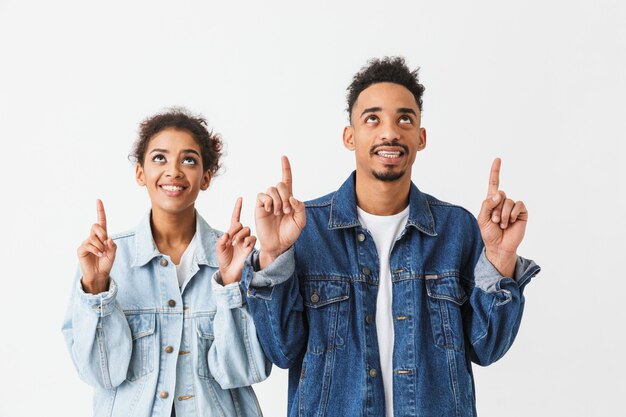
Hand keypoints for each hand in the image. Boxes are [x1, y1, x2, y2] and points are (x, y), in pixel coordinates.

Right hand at [77, 199, 116, 293]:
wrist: (99, 274)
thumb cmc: (106, 263)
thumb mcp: (113, 253)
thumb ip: (112, 245)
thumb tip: (108, 238)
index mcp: (102, 236)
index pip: (101, 221)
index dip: (100, 211)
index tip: (98, 200)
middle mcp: (93, 237)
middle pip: (95, 226)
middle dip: (102, 232)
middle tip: (105, 243)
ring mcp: (86, 243)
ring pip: (93, 237)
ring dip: (100, 246)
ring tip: (102, 254)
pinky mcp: (81, 249)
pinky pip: (88, 245)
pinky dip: (96, 250)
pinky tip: (99, 255)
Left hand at [216, 197, 256, 284]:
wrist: (229, 270)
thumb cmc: (223, 259)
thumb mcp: (218, 248)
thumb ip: (221, 240)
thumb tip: (227, 234)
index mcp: (231, 232)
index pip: (235, 217)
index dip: (238, 208)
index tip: (240, 198)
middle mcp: (239, 234)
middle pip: (241, 224)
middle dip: (235, 230)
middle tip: (230, 239)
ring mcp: (245, 240)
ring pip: (247, 230)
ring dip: (240, 235)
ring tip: (234, 244)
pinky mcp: (250, 246)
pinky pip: (252, 239)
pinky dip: (247, 241)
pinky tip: (243, 246)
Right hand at [255, 156, 305, 268]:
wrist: (279, 244)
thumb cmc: (290, 233)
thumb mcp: (300, 221)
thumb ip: (300, 208)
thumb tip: (292, 198)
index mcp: (289, 199)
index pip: (287, 180)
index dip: (285, 168)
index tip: (283, 157)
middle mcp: (278, 198)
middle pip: (280, 184)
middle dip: (285, 196)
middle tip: (286, 211)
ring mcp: (268, 202)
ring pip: (271, 189)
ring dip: (278, 201)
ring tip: (278, 213)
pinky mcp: (259, 206)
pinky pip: (262, 196)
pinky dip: (268, 201)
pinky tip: (270, 210)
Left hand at [477, 158, 527, 276]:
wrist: (499, 246)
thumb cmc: (489, 233)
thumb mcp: (482, 218)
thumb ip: (487, 204)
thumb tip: (499, 194)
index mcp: (492, 201)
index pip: (494, 183)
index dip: (495, 172)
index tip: (498, 159)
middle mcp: (503, 201)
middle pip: (500, 194)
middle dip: (494, 209)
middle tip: (495, 221)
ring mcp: (513, 207)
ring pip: (508, 201)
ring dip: (503, 214)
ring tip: (502, 224)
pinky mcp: (522, 212)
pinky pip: (518, 205)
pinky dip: (512, 214)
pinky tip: (511, 222)